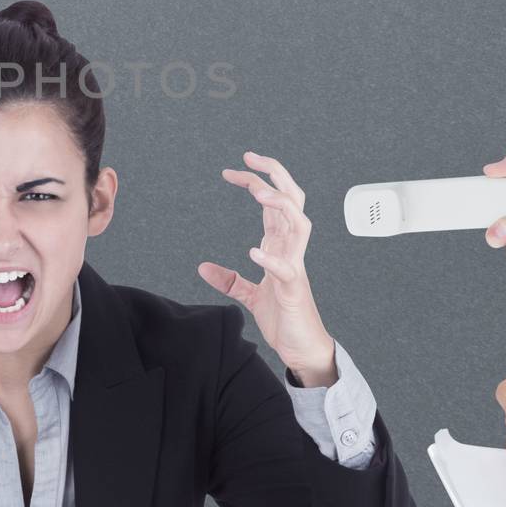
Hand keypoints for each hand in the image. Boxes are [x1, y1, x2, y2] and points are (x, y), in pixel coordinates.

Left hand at [199, 152, 336, 386]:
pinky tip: (254, 251)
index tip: (232, 171)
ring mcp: (295, 267)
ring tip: (258, 191)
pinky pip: (286, 268)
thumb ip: (230, 279)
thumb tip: (203, 267)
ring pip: (298, 223)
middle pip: (292, 199)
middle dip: (275, 174)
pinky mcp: (294, 290)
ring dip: (280, 204)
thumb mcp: (250, 295)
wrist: (302, 349)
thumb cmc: (284, 318)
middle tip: (250, 156)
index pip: (273, 203)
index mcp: (282, 245)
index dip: (255, 182)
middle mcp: (292, 249)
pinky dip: (272, 258)